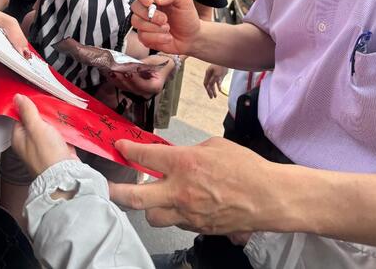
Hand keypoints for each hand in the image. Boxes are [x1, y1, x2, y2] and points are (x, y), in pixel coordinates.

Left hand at [12, 93, 77, 176]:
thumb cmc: (46, 155)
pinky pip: (58, 131)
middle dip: (42, 111)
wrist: (64, 173)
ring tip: (58, 111)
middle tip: (49, 104)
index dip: (26, 104)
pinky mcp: (55, 146)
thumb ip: (27, 111)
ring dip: (53, 118)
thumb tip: (17, 97)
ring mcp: (42, 144)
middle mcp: (29, 140)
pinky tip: (65, 121)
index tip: (35, 96)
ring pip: (47, 124)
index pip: (18, 114)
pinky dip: (61, 126)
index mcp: (18, 136)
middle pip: (34, 118)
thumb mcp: (35, 127)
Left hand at [109, 53, 172, 98]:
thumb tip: (134, 66)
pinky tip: (112, 75)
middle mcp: (147, 92)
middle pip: (132, 88)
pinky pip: (124, 87)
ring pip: (126, 88)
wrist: (162, 68)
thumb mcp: (154, 62)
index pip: (142, 85)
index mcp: (155, 87)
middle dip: (122, 79)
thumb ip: (144, 65)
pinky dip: (117, 81)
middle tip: (114, 71)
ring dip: (117, 80)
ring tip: (111, 72)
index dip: (134, 79)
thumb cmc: (160, 64)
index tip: (126, 72)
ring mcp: (139, 92)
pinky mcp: (134, 90)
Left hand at [109, 137, 278, 235]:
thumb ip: (189, 151)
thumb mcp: (214, 146)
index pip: (145, 157)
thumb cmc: (244, 166)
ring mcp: (188, 213)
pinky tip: (182, 203)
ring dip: (148, 206)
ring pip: (153, 216)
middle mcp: (180, 191)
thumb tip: (176, 156)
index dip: (128, 150)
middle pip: (136, 197)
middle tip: (107, 186)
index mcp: (184, 163)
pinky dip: (174, 213)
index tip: (119, 147)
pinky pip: (176, 222)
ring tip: (151, 197)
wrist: (268, 197)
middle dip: (117, 191)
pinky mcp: (197, 228)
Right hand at [130, 0, 200, 55]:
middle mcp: (147, 7)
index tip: (151, 2)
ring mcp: (144, 22)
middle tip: (165, 19)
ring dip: (154, 28)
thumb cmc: (187, 17)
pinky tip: (166, 37)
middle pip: (135, 6)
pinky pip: (142, 36)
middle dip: (151, 15)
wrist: (191, 37)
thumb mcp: (185, 1)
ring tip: (168, 28)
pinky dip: (157, 38)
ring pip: (137, 22)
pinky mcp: (144, 36)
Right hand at [203, 64, 227, 98]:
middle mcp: (210, 74)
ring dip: (214, 90)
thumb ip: (212, 80)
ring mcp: (215, 74)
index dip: (207, 89)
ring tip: (215, 96)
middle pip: (209, 84)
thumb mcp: (217, 74)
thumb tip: (208, 87)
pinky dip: (218, 86)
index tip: (210, 95)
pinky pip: (218, 81)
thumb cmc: (221, 66)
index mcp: (208, 73)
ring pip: (213, 83)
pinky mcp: (220, 74)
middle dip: (210, 91)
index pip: (206, 83)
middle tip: (212, 97)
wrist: (227, 60)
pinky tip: (220, 90)